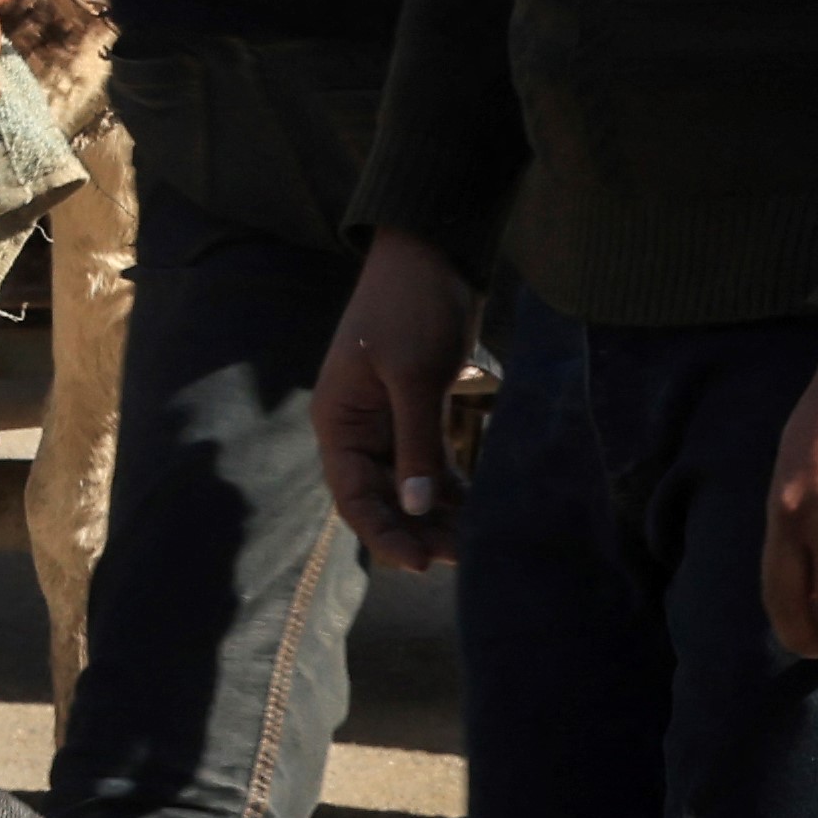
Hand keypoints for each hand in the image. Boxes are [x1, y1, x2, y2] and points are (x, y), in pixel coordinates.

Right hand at [312, 235, 483, 575]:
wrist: (432, 254)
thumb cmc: (411, 308)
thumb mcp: (414, 377)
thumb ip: (416, 444)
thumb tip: (418, 508)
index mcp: (340, 421)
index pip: (353, 495)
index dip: (383, 533)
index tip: (420, 564)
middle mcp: (358, 427)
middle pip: (381, 496)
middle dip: (416, 530)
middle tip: (461, 559)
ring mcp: (388, 420)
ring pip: (408, 484)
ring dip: (436, 514)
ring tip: (474, 544)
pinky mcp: (417, 410)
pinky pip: (428, 463)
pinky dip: (449, 487)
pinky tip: (477, 510)